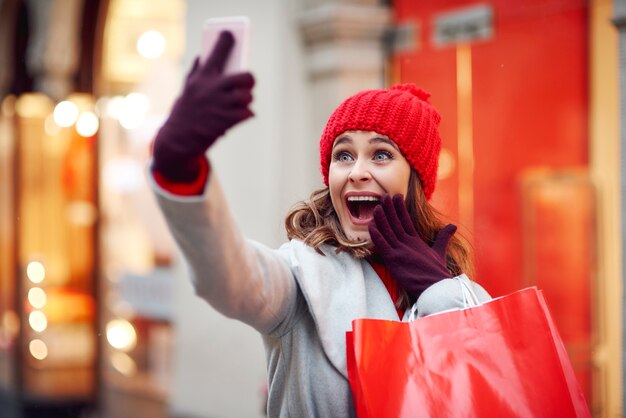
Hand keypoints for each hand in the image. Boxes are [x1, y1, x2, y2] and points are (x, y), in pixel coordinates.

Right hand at [152, 31, 254, 181]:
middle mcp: (213, 88)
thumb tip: (201, 56)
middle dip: (249, 80)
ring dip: (247, 100)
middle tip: (246, 84)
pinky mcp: (226, 121)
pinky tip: (242, 115)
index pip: (218, 52)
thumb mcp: (186, 89)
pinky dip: (247, 114)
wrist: (179, 139)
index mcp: (202, 77)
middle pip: (246, 77)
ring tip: (241, 102)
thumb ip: (196, 72)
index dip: (226, 40)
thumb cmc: (184, 112)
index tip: (231, 34)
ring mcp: (221, 105)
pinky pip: (247, 113)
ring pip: (248, 97)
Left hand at [368, 194, 456, 298]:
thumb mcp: (439, 252)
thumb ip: (443, 237)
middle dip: (389, 208)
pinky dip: (376, 235)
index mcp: (416, 240)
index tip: (396, 196)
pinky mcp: (393, 260)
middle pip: (395, 222)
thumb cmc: (437, 273)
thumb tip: (453, 226)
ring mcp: (399, 251)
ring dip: (381, 218)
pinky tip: (371, 225)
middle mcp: (407, 243)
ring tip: (377, 206)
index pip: (406, 220)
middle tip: (384, 196)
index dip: (400, 208)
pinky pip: (382, 245)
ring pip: (387, 231)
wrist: (436, 288)